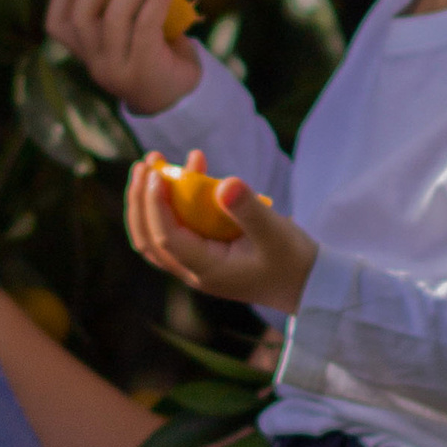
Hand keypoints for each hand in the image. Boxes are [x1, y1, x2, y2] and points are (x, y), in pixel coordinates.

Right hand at [46, 0, 200, 114]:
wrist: (184, 100)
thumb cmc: (158, 59)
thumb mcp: (131, 36)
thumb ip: (122, 11)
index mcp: (88, 54)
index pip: (57, 26)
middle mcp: (97, 64)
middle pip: (83, 19)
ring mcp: (118, 69)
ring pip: (114, 20)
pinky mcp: (145, 68)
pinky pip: (146, 26)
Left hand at [127, 151, 321, 317]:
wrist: (306, 283)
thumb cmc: (293, 260)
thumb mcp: (276, 233)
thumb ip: (249, 209)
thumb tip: (225, 184)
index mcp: (207, 270)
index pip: (166, 239)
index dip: (155, 206)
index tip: (156, 175)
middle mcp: (193, 271)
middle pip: (148, 239)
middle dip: (140, 201)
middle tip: (145, 164)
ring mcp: (195, 264)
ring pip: (155, 235)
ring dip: (147, 201)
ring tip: (153, 163)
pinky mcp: (203, 253)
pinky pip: (174, 229)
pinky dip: (170, 203)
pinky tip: (186, 173)